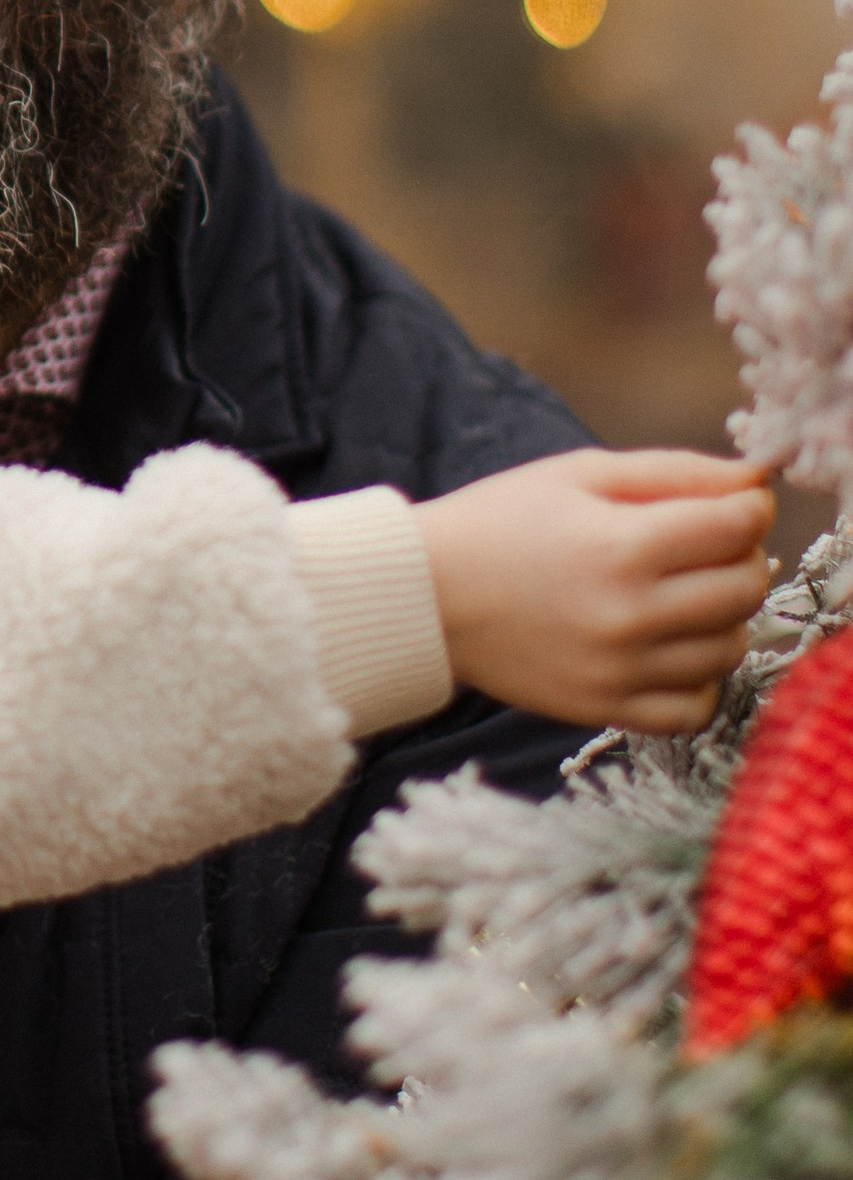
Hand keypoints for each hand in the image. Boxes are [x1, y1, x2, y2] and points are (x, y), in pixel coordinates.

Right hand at [418, 448, 772, 732]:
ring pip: (728, 648)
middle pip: (745, 588)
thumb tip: (755, 480)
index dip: (748, 507)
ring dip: (721, 617)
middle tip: (706, 546)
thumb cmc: (498, 520)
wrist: (424, 595)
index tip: (732, 505)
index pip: (738, 527)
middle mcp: (630, 614)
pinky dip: (698, 679)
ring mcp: (620, 669)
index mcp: (623, 545)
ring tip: (681, 595)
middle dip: (741, 557)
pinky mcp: (605, 708)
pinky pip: (695, 708)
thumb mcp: (580, 474)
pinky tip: (670, 649)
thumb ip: (674, 471)